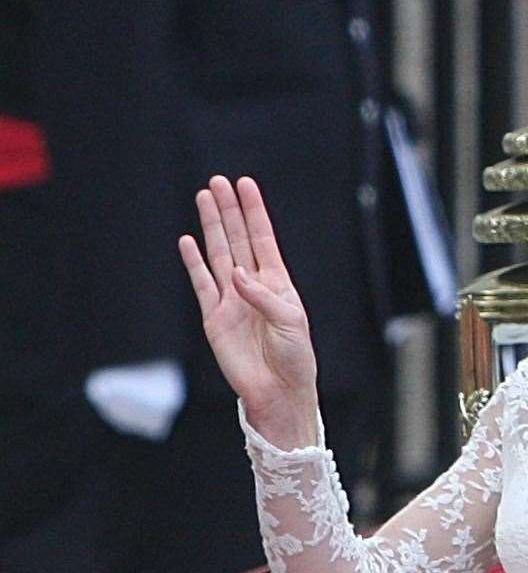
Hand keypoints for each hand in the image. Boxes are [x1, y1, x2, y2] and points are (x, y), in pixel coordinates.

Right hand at [178, 176, 319, 445]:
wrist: (277, 390)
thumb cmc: (294, 357)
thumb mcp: (291, 323)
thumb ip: (264, 296)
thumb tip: (236, 274)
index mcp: (277, 283)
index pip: (263, 238)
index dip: (254, 212)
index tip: (246, 184)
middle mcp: (253, 285)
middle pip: (237, 239)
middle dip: (229, 211)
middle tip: (218, 182)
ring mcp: (231, 299)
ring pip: (218, 254)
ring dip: (210, 227)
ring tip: (203, 198)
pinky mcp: (214, 317)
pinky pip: (201, 283)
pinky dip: (194, 262)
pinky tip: (188, 240)